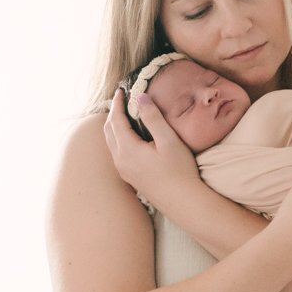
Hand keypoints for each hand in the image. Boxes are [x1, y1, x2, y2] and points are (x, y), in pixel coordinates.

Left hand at [103, 87, 201, 208]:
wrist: (182, 202)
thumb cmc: (179, 171)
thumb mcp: (169, 140)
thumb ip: (153, 118)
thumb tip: (140, 98)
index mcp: (127, 149)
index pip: (115, 120)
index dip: (118, 103)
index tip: (121, 90)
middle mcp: (120, 160)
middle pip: (109, 130)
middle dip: (113, 112)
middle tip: (122, 99)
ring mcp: (123, 170)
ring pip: (111, 142)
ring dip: (114, 126)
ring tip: (125, 113)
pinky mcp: (129, 177)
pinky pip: (117, 152)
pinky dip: (118, 137)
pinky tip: (130, 135)